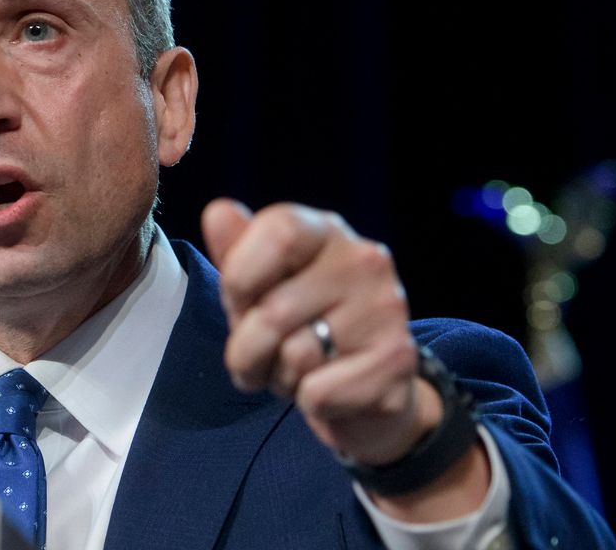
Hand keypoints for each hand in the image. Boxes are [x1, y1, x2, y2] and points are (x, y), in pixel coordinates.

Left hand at [201, 198, 437, 465]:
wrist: (363, 391)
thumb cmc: (300, 328)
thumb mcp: (258, 288)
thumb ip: (236, 252)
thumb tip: (218, 211)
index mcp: (325, 231)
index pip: (278, 231)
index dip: (241, 278)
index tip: (239, 303)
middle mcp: (364, 260)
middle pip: (273, 310)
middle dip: (246, 350)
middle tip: (263, 357)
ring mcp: (387, 309)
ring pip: (295, 356)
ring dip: (279, 378)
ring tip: (298, 371)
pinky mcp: (397, 361)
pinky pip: (318, 394)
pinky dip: (309, 404)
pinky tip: (328, 392)